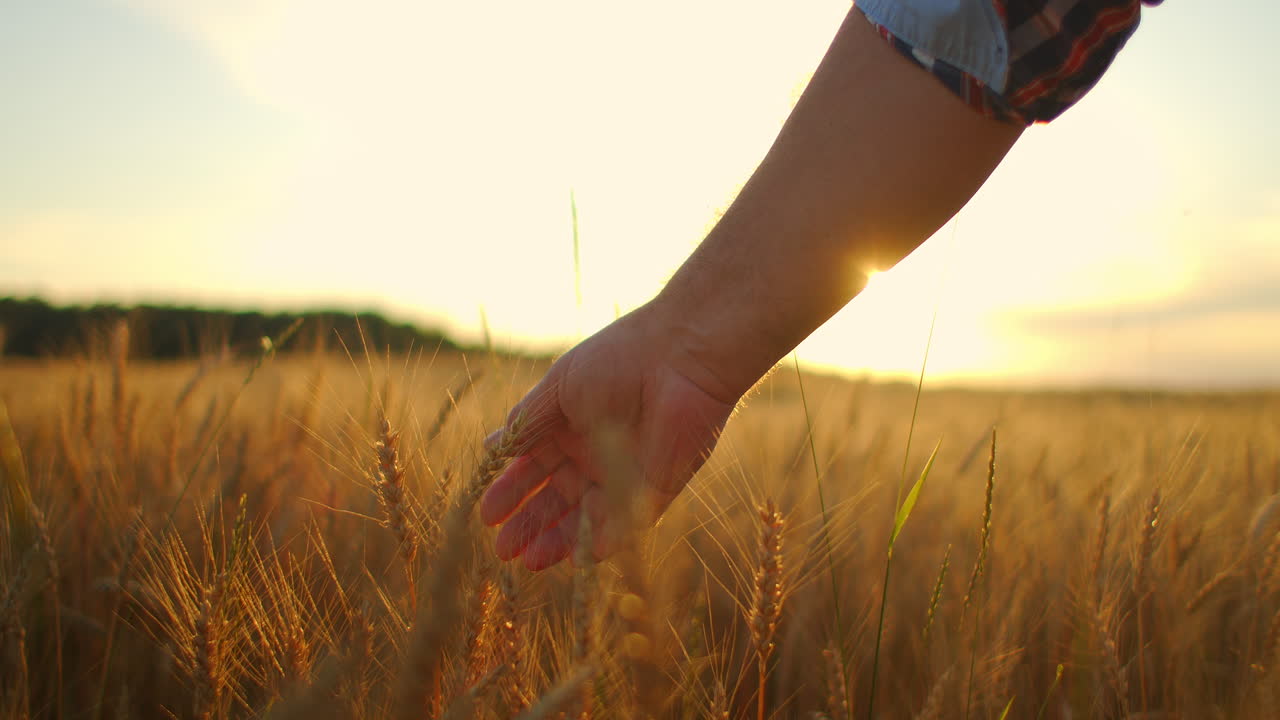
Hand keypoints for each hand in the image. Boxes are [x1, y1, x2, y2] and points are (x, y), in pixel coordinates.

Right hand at [479, 302, 736, 570]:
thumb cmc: (616, 361)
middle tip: (503, 550)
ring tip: (529, 561)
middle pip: (554, 501)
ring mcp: (623, 476)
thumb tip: (491, 450)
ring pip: (585, 520)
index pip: (532, 470)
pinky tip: (579, 557)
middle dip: (528, 525)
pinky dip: (603, 542)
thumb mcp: (559, 387)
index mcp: (568, 429)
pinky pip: (625, 524)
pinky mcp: (654, 491)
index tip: (487, 515)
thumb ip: (527, 421)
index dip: (510, 493)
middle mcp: (593, 456)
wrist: (678, 359)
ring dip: (558, 542)